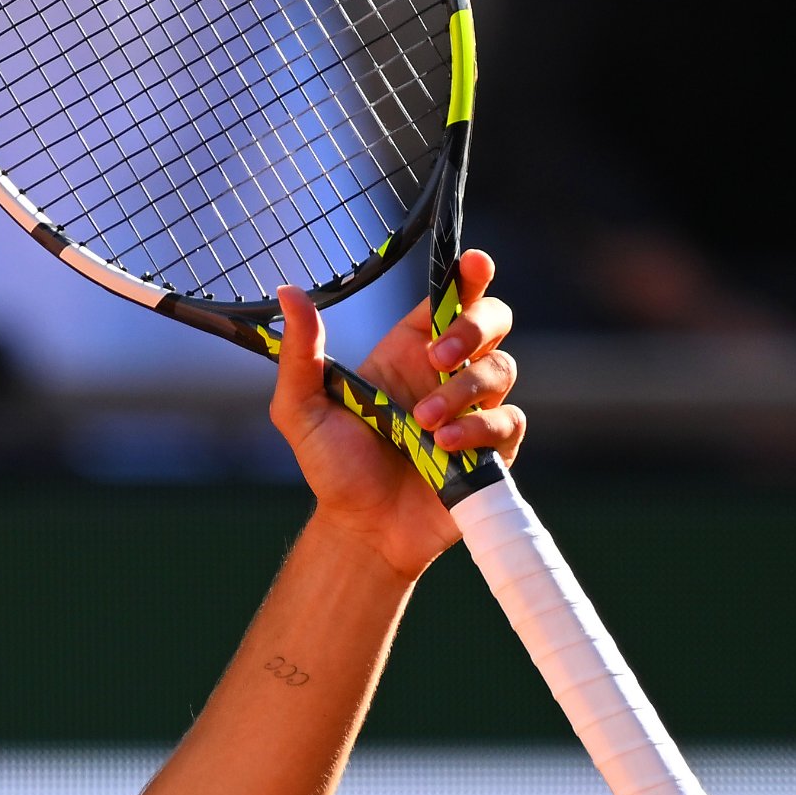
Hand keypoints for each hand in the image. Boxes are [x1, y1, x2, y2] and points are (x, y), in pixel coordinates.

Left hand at [272, 248, 522, 580]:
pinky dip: (478, 429)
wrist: (360, 529)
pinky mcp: (493, 448)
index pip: (448, 299)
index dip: (468, 276)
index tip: (473, 264)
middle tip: (437, 355)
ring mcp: (475, 409)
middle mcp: (446, 373)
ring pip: (500, 369)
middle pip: (493, 320)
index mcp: (407, 352)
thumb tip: (287, 293)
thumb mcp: (302, 408)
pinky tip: (442, 446)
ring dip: (462, 390)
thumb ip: (300, 352)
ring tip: (422, 425)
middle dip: (475, 326)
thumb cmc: (333, 467)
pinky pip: (508, 421)